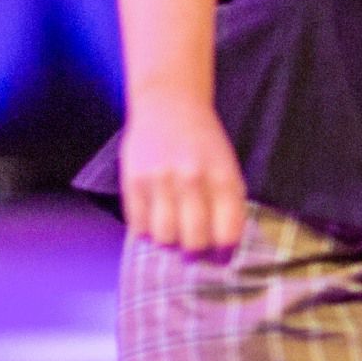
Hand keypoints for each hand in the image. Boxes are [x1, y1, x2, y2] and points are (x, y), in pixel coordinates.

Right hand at [118, 85, 246, 254]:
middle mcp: (192, 179)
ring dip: (169, 243)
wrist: (169, 103)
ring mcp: (160, 179)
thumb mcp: (227, 167)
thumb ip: (228, 205)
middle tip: (192, 249)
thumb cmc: (203, 142)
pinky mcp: (133, 180)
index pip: (227, 234)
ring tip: (172, 233)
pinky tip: (154, 219)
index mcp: (223, 177)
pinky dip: (146, 231)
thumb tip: (221, 252)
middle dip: (195, 253)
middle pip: (194, 242)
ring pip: (164, 238)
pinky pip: (138, 226)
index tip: (219, 256)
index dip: (223, 253)